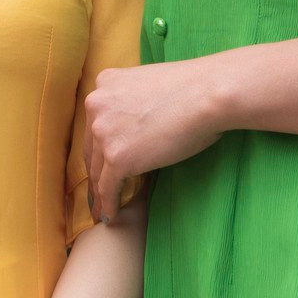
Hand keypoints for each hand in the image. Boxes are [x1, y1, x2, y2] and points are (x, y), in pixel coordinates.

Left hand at [83, 58, 224, 224]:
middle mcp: (96, 104)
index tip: (100, 160)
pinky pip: (107, 187)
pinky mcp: (116, 157)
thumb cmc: (193, 88)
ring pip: (96, 170)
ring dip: (98, 192)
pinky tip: (111, 215)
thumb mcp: (149, 85)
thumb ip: (134, 102)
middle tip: (96, 189)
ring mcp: (103, 131)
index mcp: (104, 82)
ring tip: (101, 208)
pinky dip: (108, 204)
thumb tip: (139, 124)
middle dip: (95, 170)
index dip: (98, 145)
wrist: (207, 94)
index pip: (96, 121)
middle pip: (91, 146)